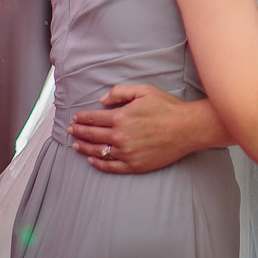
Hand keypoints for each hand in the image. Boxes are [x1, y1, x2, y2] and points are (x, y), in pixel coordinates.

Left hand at [68, 84, 194, 173]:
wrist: (187, 128)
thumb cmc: (167, 107)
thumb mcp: (144, 90)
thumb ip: (119, 92)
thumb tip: (102, 101)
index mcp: (121, 117)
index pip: (93, 118)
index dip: (82, 118)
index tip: (76, 118)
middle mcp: (120, 136)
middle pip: (92, 135)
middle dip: (79, 132)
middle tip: (70, 130)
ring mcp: (126, 153)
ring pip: (98, 151)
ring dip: (84, 147)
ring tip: (75, 145)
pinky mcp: (134, 165)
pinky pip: (110, 166)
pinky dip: (98, 163)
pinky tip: (91, 160)